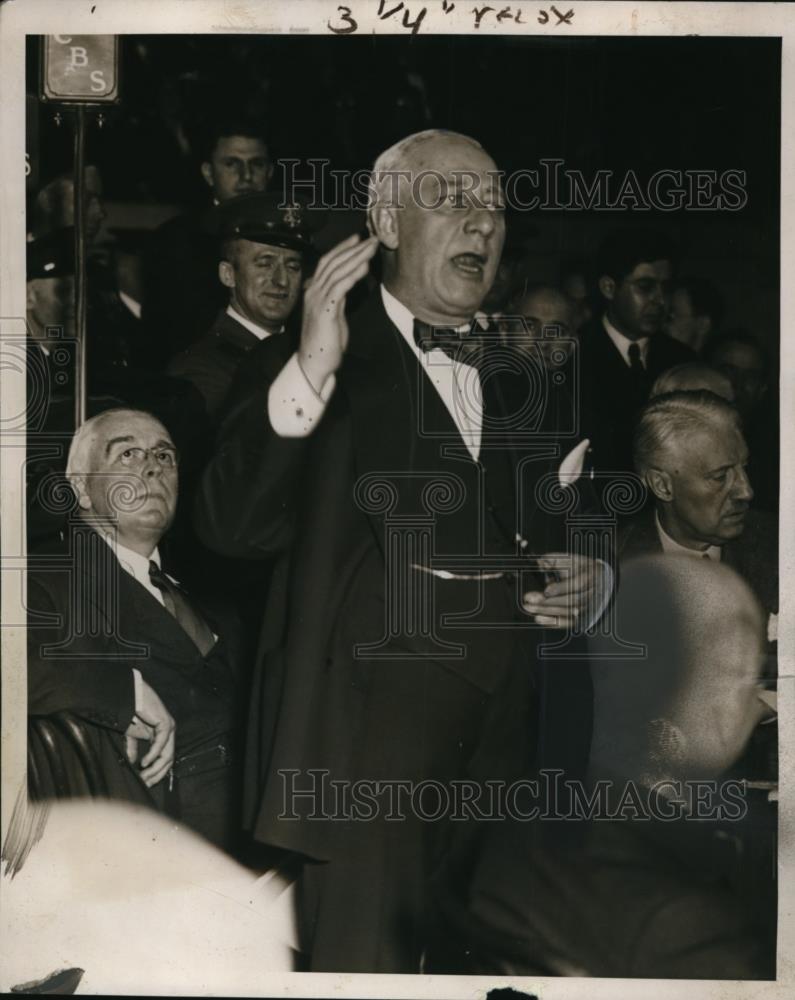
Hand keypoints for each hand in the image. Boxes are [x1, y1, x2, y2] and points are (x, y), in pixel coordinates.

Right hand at [126, 678, 175, 786]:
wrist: (129, 696)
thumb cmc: (130, 713)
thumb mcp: (132, 735)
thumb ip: (134, 748)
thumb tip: (134, 763)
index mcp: (162, 737)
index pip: (164, 760)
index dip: (156, 774)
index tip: (145, 784)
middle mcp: (169, 734)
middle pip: (168, 761)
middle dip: (156, 775)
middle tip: (144, 784)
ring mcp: (169, 728)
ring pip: (167, 755)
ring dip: (155, 768)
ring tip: (144, 776)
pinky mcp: (166, 722)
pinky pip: (162, 742)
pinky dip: (154, 754)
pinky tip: (144, 763)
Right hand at [297, 233, 378, 391]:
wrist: (314, 362)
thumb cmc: (324, 342)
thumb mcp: (332, 315)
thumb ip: (336, 299)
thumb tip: (346, 287)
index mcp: (313, 291)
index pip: (327, 263)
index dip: (342, 249)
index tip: (357, 239)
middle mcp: (312, 292)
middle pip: (332, 262)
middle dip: (352, 248)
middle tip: (370, 237)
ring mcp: (317, 300)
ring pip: (337, 271)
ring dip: (356, 257)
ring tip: (371, 247)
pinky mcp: (325, 310)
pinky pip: (340, 287)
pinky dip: (353, 274)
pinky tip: (364, 266)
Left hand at [523, 554, 611, 628]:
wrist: (601, 582)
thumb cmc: (583, 570)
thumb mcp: (572, 560)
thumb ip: (556, 560)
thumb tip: (541, 562)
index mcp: (592, 576)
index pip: (578, 584)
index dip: (561, 588)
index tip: (546, 591)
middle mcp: (594, 593)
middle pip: (573, 601)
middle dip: (550, 602)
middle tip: (531, 600)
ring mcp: (590, 607)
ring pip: (569, 613)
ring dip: (548, 612)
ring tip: (530, 608)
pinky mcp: (583, 618)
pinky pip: (568, 623)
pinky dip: (553, 622)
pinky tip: (540, 618)